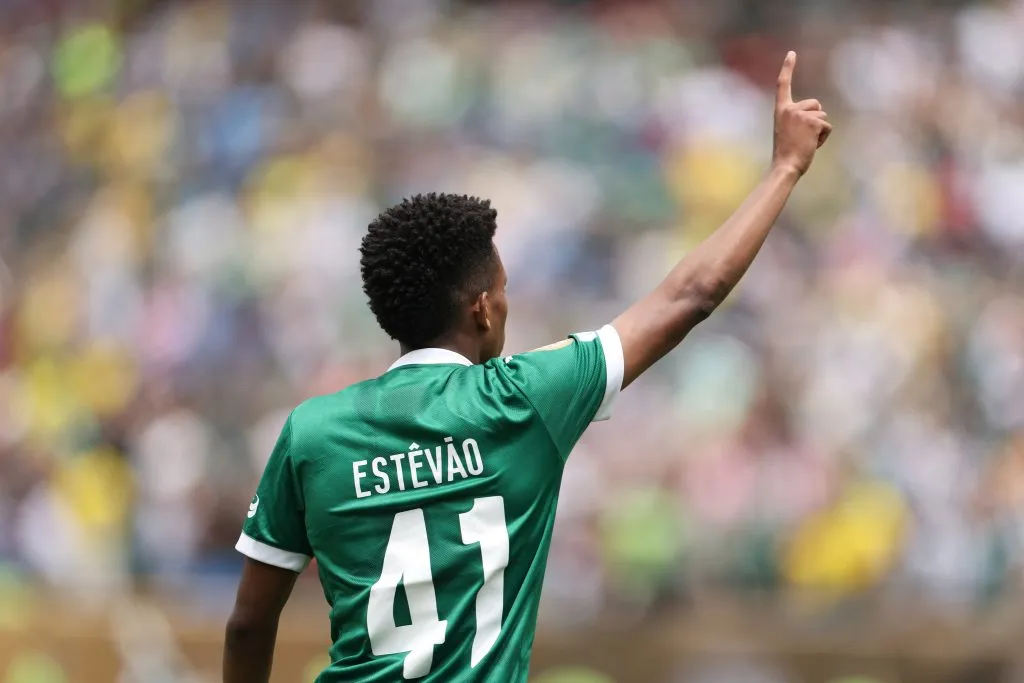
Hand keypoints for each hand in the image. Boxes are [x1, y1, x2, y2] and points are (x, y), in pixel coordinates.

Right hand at [771, 51, 831, 176]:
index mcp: (781, 110)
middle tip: (802, 137)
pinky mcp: (813, 122)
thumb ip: (798, 119)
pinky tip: (812, 145)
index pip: (783, 85)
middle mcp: (790, 109)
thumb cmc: (786, 153)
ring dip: (819, 131)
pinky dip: (824, 137)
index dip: (787, 68)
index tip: (791, 53)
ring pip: (823, 116)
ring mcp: (801, 115)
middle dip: (816, 119)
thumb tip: (820, 118)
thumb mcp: (786, 131)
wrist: (785, 166)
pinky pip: (827, 126)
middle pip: (816, 105)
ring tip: (806, 143)